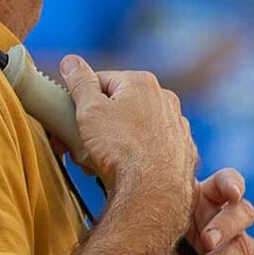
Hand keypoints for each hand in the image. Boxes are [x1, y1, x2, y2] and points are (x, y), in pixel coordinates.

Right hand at [59, 55, 195, 239]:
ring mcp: (177, 126)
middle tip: (81, 147)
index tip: (70, 122)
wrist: (154, 193)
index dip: (80, 102)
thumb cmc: (121, 149)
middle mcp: (165, 99)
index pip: (100, 81)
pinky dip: (138, 155)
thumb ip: (79, 82)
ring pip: (135, 128)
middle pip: (118, 105)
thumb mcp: (89, 110)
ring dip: (115, 141)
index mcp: (141, 83)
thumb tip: (71, 61)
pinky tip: (126, 170)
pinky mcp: (183, 151)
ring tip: (101, 163)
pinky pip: (152, 147)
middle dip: (96, 125)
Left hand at [139, 168, 253, 254]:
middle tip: (206, 240)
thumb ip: (155, 210)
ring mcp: (236, 252)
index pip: (227, 182)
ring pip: (245, 246)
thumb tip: (150, 191)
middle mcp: (224, 224)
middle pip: (244, 212)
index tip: (231, 193)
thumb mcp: (146, 233)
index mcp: (203, 202)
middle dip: (227, 225)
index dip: (233, 183)